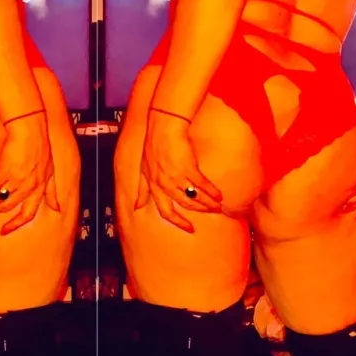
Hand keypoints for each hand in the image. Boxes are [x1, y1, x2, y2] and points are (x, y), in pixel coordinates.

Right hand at [0, 115, 59, 234]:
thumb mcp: (51, 172)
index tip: (4, 230)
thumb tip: (57, 209)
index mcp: (40, 189)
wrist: (31, 130)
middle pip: (9, 207)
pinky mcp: (6, 170)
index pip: (28, 213)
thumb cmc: (41, 148)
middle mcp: (29, 187)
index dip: (16, 224)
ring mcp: (17, 179)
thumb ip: (52, 192)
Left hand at [135, 110, 222, 232]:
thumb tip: (136, 207)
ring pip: (195, 197)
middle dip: (200, 210)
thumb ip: (142, 190)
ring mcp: (177, 176)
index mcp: (154, 186)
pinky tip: (219, 195)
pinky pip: (202, 185)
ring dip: (208, 203)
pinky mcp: (188, 167)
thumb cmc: (152, 146)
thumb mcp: (142, 170)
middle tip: (212, 212)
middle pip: (185, 204)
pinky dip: (212, 191)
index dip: (178, 222)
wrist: (163, 127)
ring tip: (218, 206)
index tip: (190, 228)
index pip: (165, 211)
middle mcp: (165, 184)